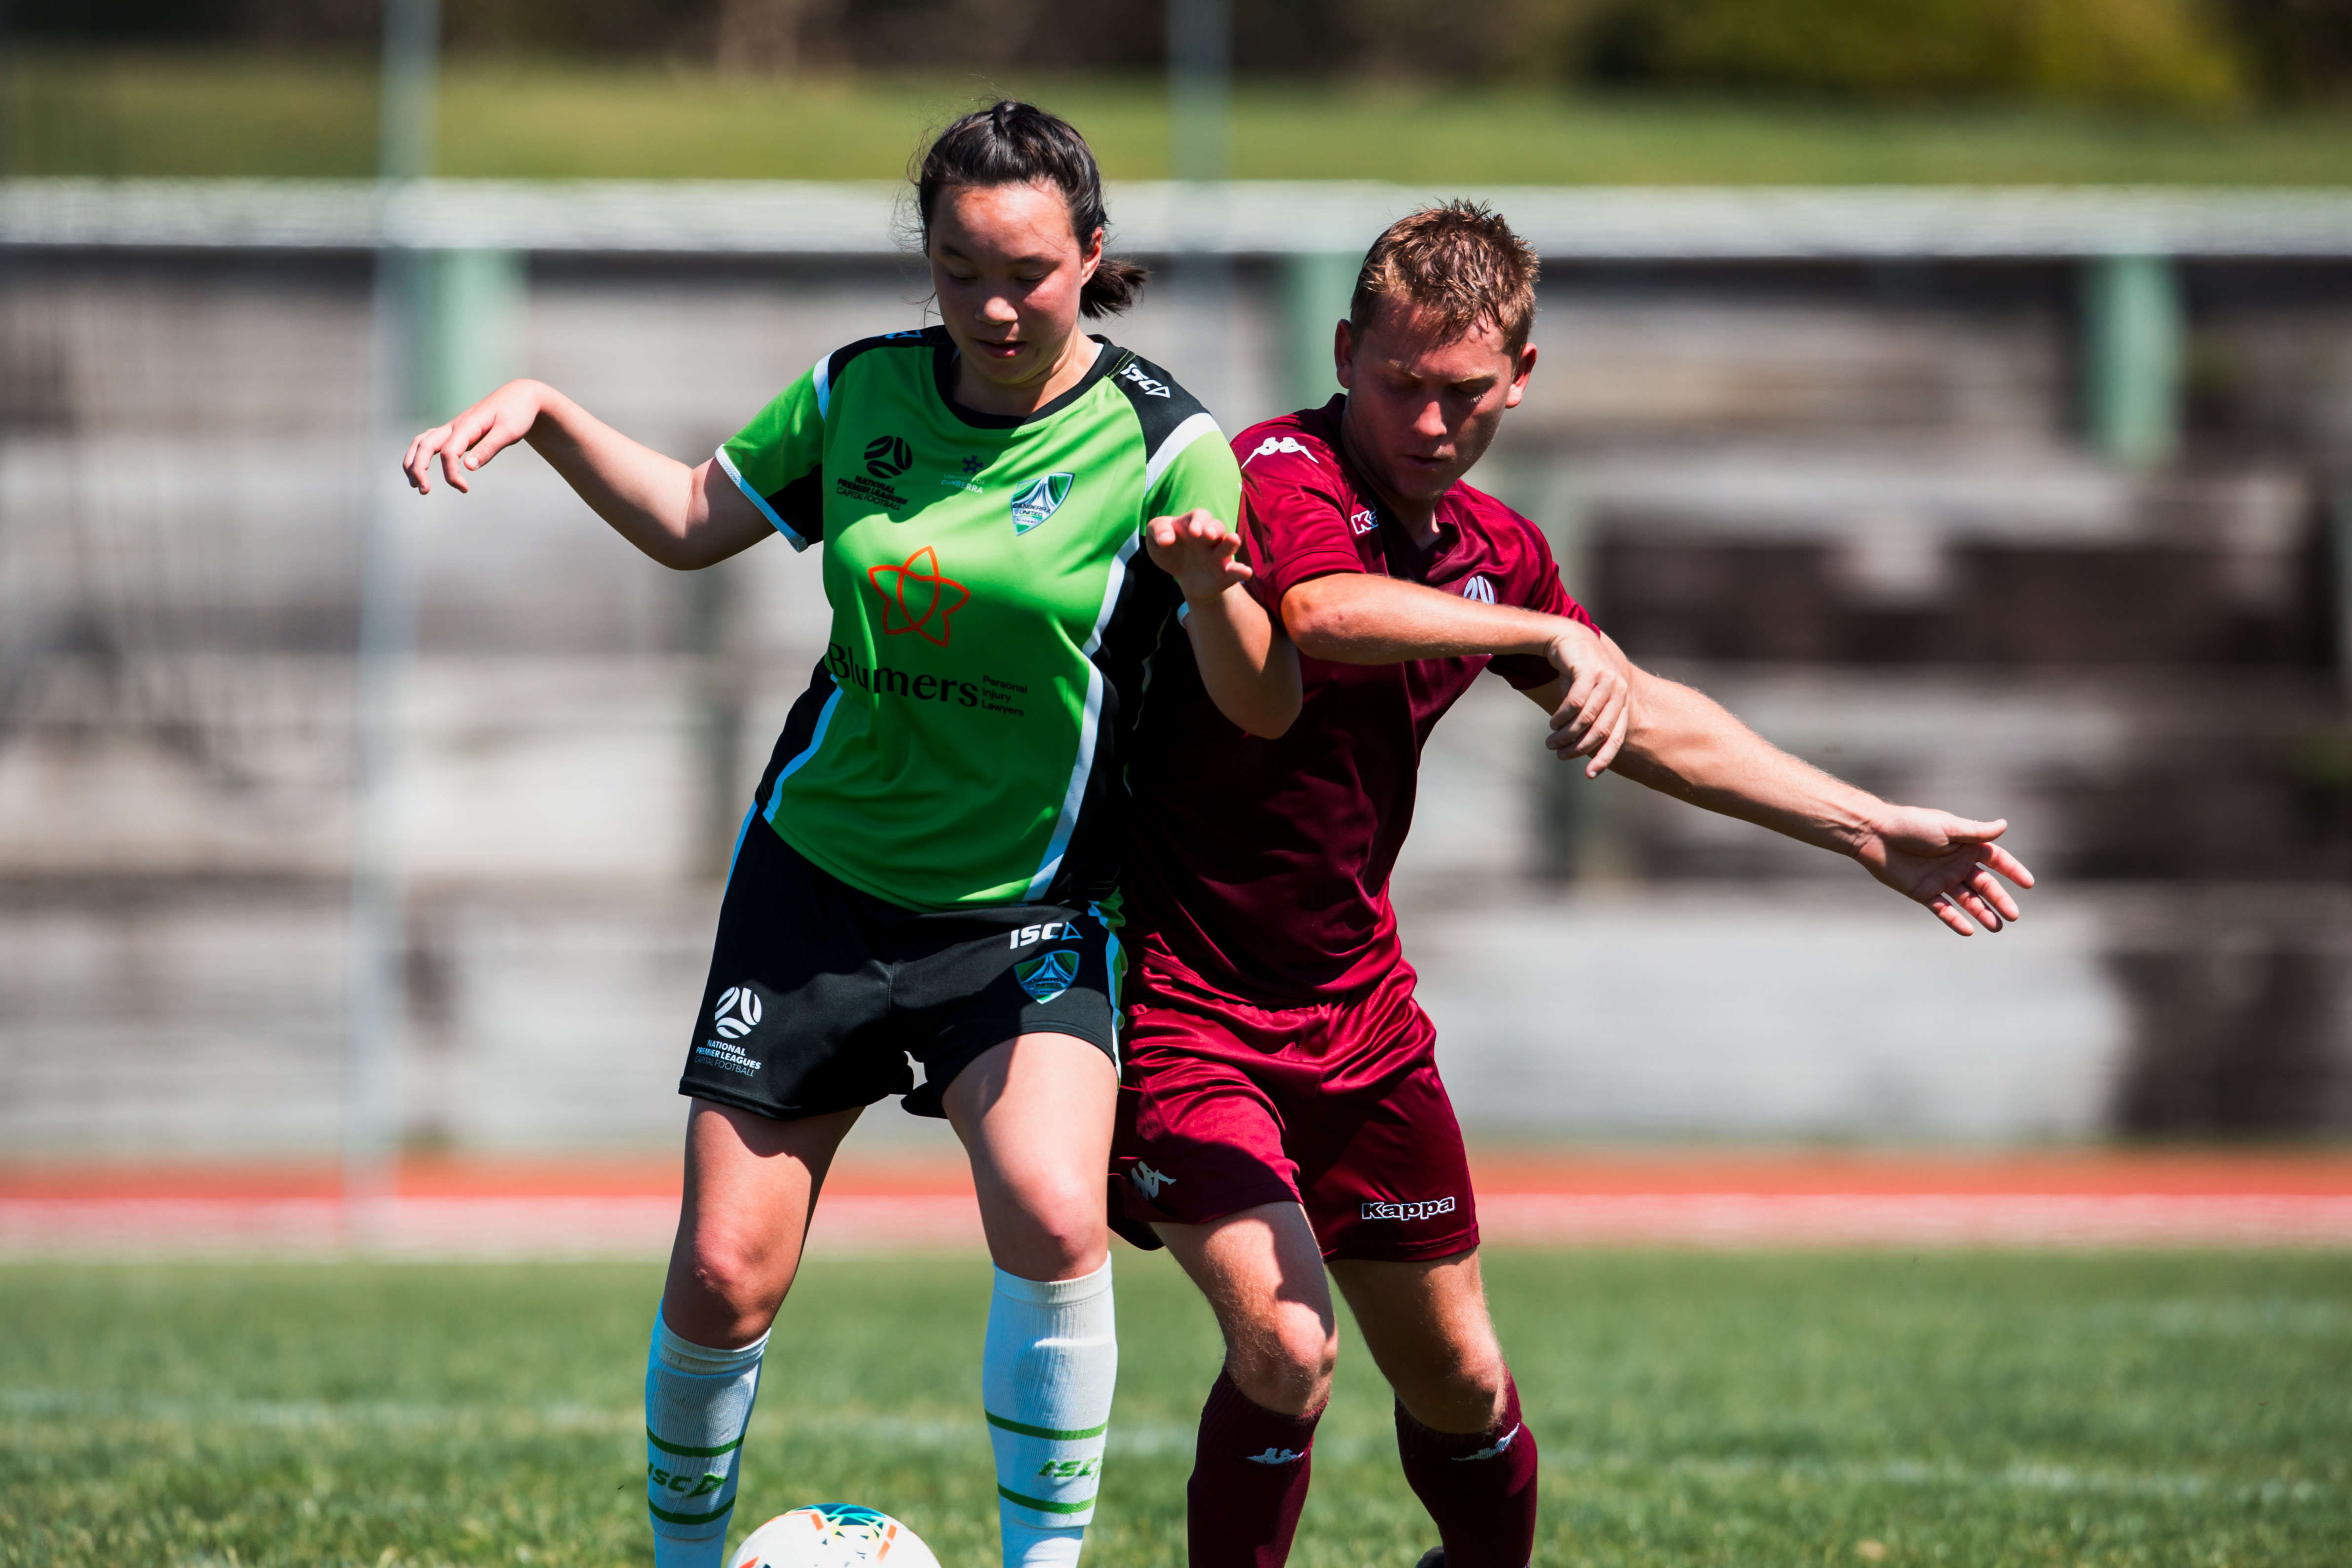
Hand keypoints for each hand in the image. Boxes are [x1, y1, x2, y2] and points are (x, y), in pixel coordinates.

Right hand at [403, 379, 548, 494]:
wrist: (520, 396)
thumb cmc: (517, 413)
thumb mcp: (509, 431)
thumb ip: (489, 448)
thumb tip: (468, 467)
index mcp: (467, 425)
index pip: (449, 452)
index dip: (451, 473)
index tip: (464, 489)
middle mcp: (455, 425)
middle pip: (425, 445)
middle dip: (418, 468)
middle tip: (423, 491)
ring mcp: (453, 427)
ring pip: (422, 441)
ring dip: (413, 461)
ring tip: (414, 484)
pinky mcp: (456, 431)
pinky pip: (431, 440)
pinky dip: (422, 453)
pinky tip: (422, 467)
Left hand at [1144, 509, 1252, 604]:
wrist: (1186, 579)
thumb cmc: (1172, 553)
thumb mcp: (1156, 543)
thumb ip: (1157, 532)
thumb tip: (1165, 539)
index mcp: (1194, 525)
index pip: (1198, 517)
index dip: (1196, 522)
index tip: (1191, 532)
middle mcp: (1210, 538)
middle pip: (1216, 527)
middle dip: (1212, 529)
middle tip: (1206, 535)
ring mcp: (1219, 555)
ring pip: (1228, 544)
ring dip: (1231, 542)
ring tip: (1233, 540)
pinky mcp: (1226, 573)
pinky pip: (1235, 570)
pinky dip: (1241, 570)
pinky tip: (1246, 572)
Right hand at [1541, 622, 1631, 776]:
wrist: (1566, 638)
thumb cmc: (1575, 673)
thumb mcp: (1587, 697)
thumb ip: (1590, 719)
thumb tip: (1581, 750)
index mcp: (1622, 700)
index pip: (1616, 736)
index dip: (1604, 758)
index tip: (1588, 775)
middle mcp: (1619, 690)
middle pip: (1600, 730)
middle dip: (1578, 747)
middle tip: (1559, 755)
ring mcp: (1606, 678)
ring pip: (1586, 718)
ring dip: (1566, 735)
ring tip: (1550, 742)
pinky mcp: (1589, 670)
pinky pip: (1575, 703)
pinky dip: (1562, 717)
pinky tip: (1552, 724)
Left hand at [1854, 806, 2035, 934]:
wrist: (1876, 836)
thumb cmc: (1912, 826)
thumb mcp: (1947, 827)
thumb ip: (1975, 831)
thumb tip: (2004, 825)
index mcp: (1966, 845)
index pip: (1997, 860)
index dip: (2013, 871)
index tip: (2028, 884)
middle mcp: (1957, 864)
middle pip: (1985, 885)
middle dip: (2000, 900)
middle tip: (2014, 915)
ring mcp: (1942, 879)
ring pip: (1968, 900)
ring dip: (1982, 913)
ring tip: (1997, 927)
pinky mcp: (1924, 892)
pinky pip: (1943, 910)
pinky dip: (1955, 920)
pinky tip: (1968, 930)